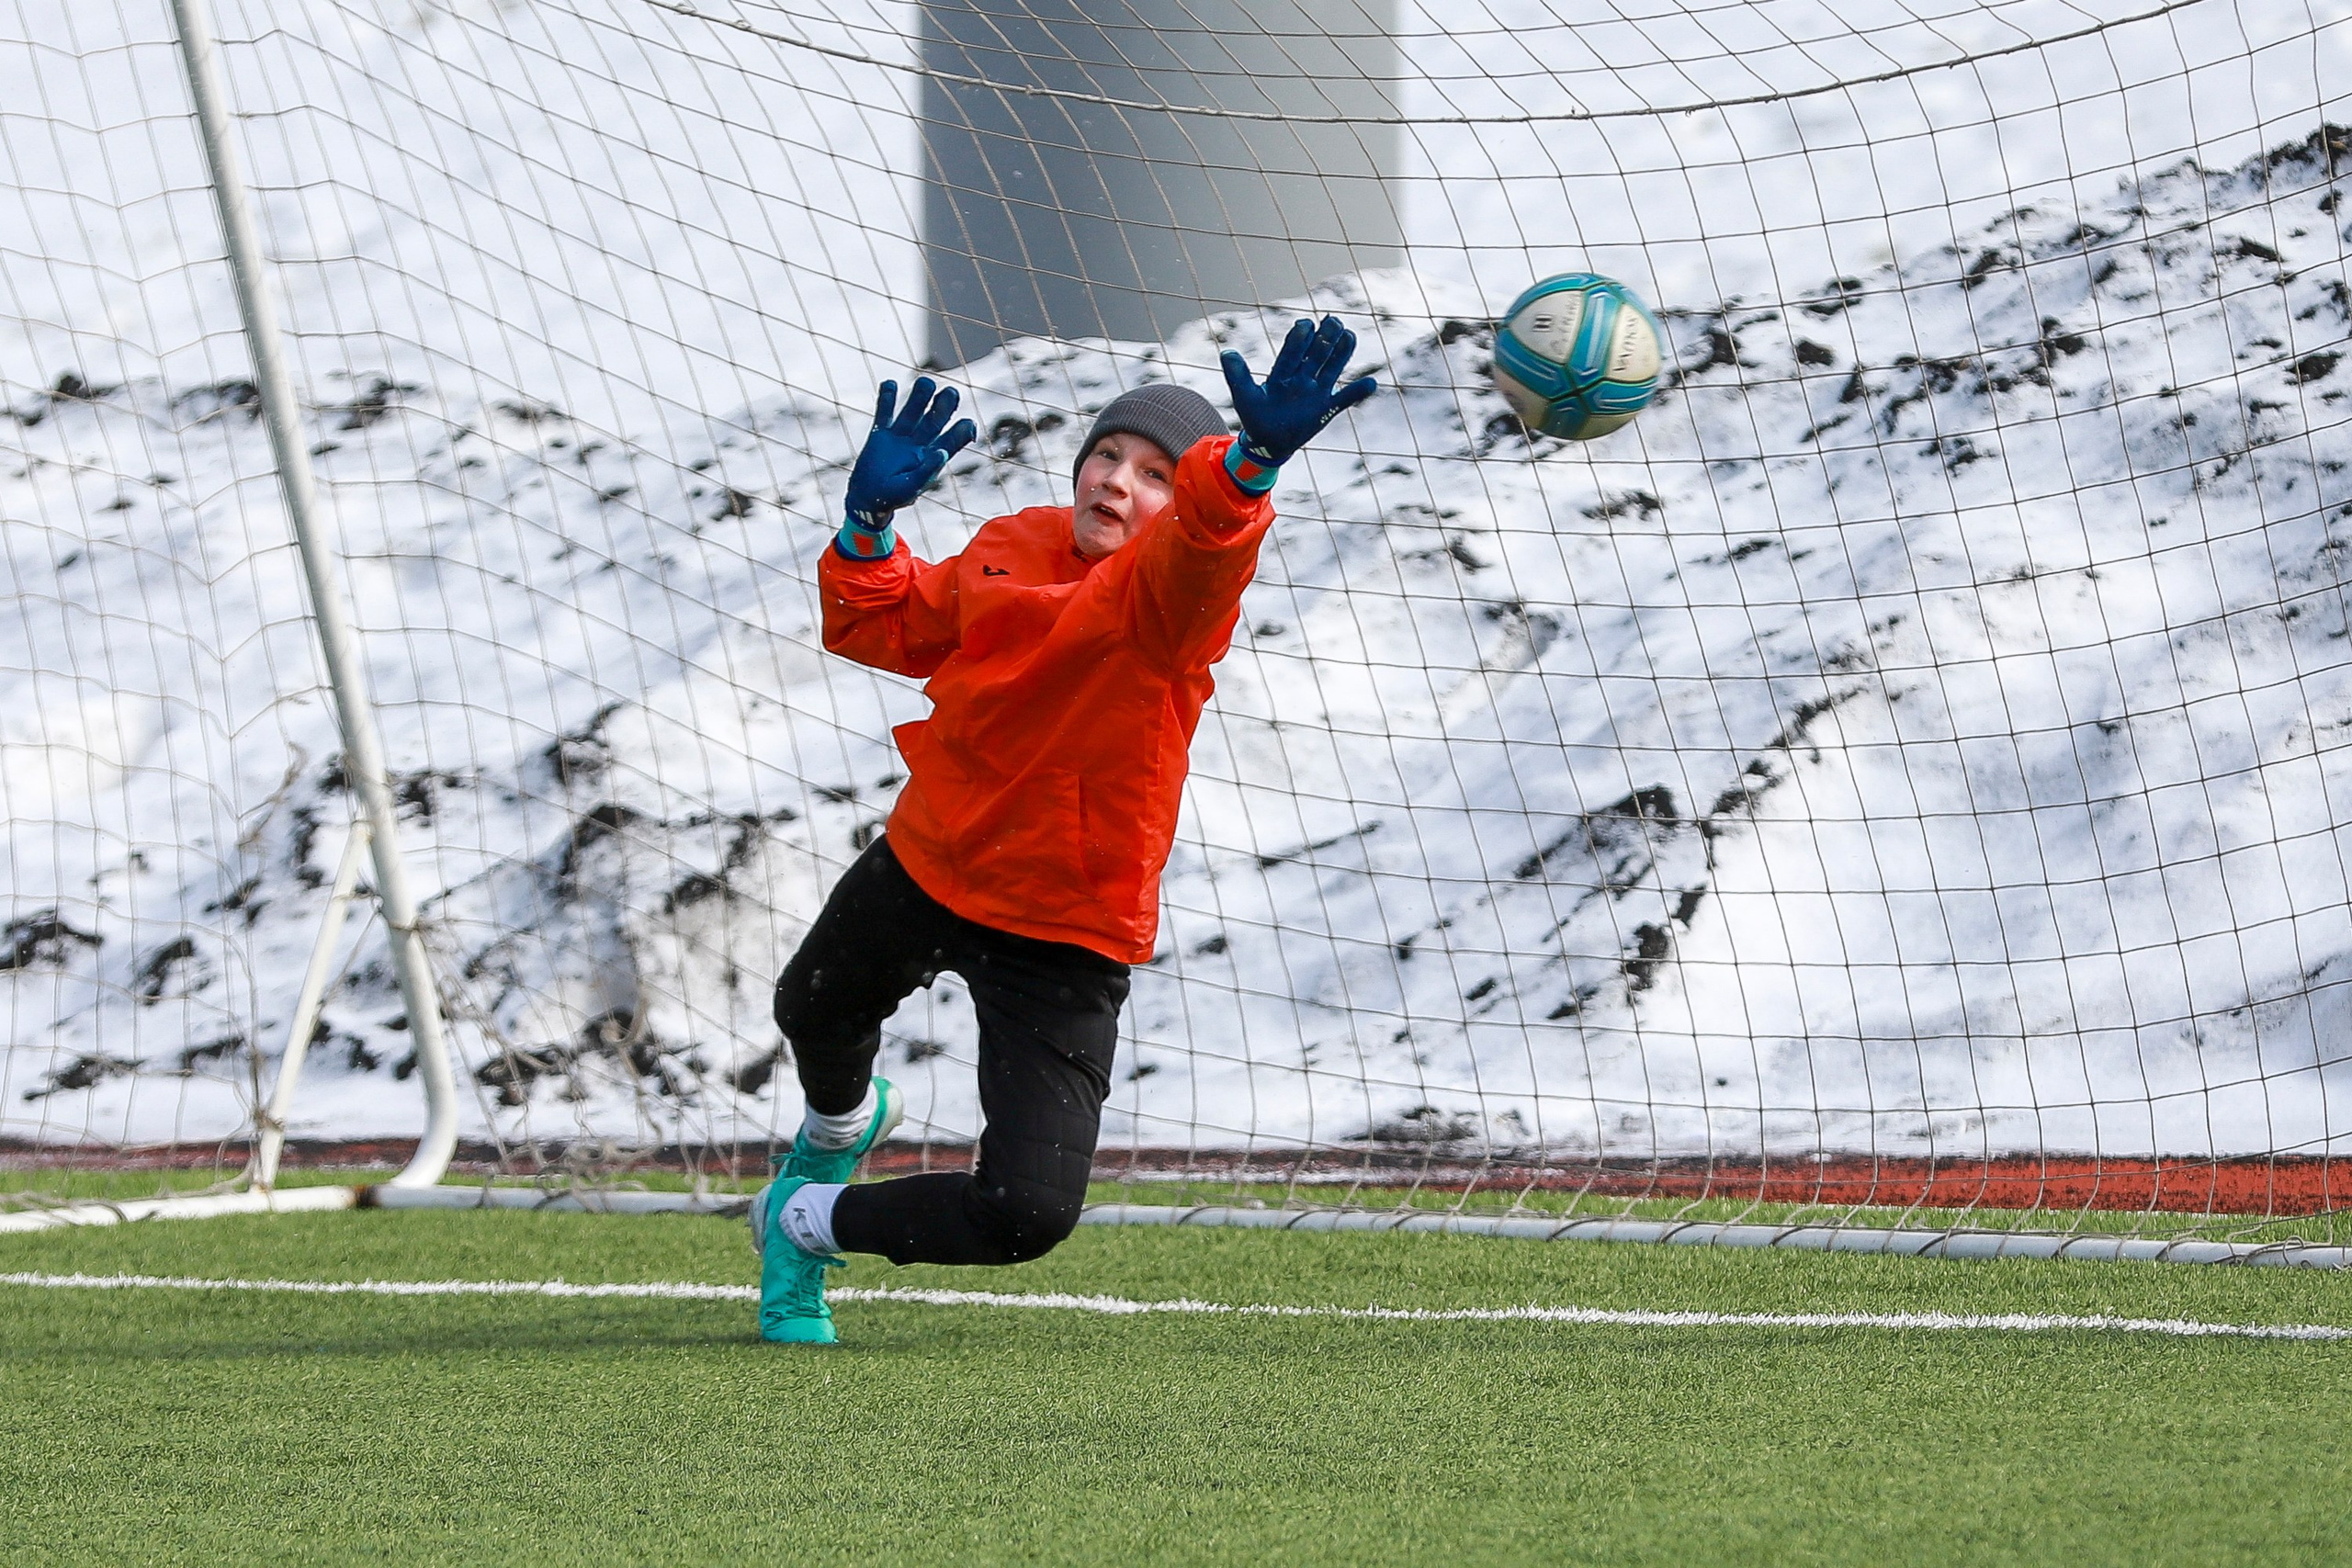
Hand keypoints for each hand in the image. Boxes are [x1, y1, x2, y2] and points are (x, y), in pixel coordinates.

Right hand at [843, 376, 976, 529]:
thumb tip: (942, 452)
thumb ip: (926, 472)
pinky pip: (885, 410)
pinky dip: (887, 396)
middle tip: (949, 393)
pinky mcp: (880, 432)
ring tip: (925, 383)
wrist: (868, 499)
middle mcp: (920, 441)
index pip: (954, 437)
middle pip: (937, 416)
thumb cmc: (893, 497)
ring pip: (913, 408)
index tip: (968, 424)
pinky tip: (890, 384)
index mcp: (934, 456)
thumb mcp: (911, 489)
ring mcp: (901, 434)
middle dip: (945, 403)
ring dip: (920, 394)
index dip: (964, 429)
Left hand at [1219, 315, 1378, 467]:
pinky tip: (1372, 384)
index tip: (1305, 324)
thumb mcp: (1244, 396)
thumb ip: (1237, 375)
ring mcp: (1316, 392)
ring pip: (1331, 368)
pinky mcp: (1326, 409)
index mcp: (1283, 373)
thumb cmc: (1255, 416)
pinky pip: (1344, 400)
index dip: (1299, 338)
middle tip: (1333, 320)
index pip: (1293, 351)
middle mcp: (1302, 378)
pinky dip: (1357, 393)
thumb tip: (1227, 352)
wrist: (1268, 443)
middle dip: (1324, 338)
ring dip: (1341, 353)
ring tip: (1349, 335)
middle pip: (1316, 353)